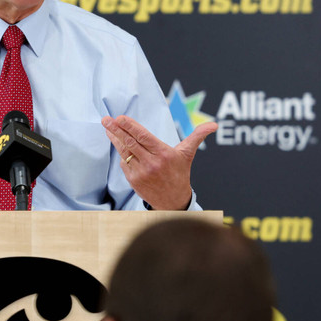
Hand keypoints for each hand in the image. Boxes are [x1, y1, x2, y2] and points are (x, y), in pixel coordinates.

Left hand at [102, 115, 217, 209]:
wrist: (173, 201)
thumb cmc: (179, 173)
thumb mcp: (188, 154)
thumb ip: (198, 136)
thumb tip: (213, 125)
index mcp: (164, 154)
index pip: (144, 137)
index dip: (130, 126)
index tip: (120, 118)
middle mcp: (152, 163)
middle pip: (130, 142)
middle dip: (116, 129)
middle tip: (106, 119)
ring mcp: (141, 172)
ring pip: (125, 152)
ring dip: (114, 138)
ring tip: (107, 127)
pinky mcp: (134, 180)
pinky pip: (124, 163)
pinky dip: (120, 152)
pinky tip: (115, 141)